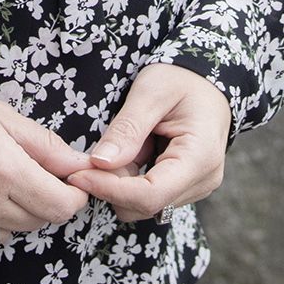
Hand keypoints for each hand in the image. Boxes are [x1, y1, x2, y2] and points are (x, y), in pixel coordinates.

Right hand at [0, 88, 89, 253]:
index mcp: (3, 169)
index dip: (71, 197)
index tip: (67, 187)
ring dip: (3, 216)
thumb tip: (81, 164)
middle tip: (20, 178)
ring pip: (2, 236)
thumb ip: (45, 144)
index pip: (59, 206)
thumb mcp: (0, 115)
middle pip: (34, 223)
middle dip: (37, 202)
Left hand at [64, 64, 230, 221]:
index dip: (110, 190)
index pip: (151, 194)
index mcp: (200, 157)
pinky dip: (130, 181)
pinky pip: (149, 197)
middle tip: (90, 157)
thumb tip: (100, 163)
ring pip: (144, 205)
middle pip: (145, 205)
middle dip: (111, 186)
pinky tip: (130, 154)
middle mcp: (203, 180)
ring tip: (118, 147)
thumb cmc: (180, 79)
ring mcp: (196, 187)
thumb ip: (127, 129)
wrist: (205, 81)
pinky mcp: (185, 187)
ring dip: (120, 184)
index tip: (77, 176)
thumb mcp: (151, 92)